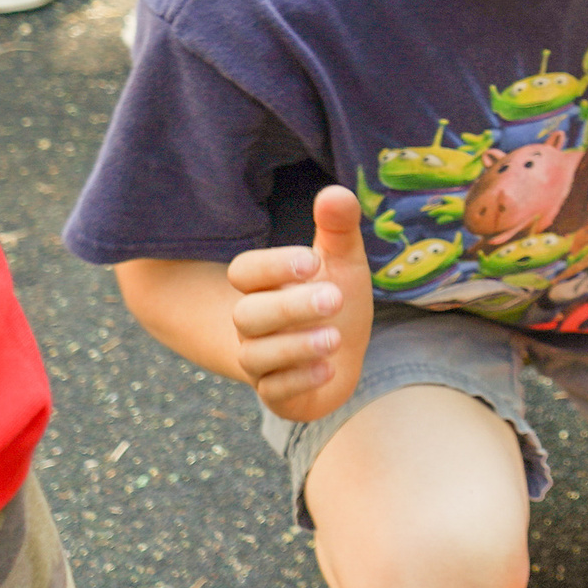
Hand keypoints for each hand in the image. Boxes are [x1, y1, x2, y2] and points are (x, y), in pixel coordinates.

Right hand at [225, 185, 371, 421]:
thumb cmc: (335, 300)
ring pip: (256, 356)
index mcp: (262, 286)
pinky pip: (275, 391)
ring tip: (335, 337)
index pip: (245, 272)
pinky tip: (329, 367)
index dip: (272, 266)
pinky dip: (301, 380)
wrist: (341, 355)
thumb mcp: (343, 262)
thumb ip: (338, 229)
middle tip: (335, 298)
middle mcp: (252, 324)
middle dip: (289, 307)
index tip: (312, 261)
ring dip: (296, 346)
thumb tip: (336, 193)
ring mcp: (262, 361)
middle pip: (248, 315)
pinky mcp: (277, 394)